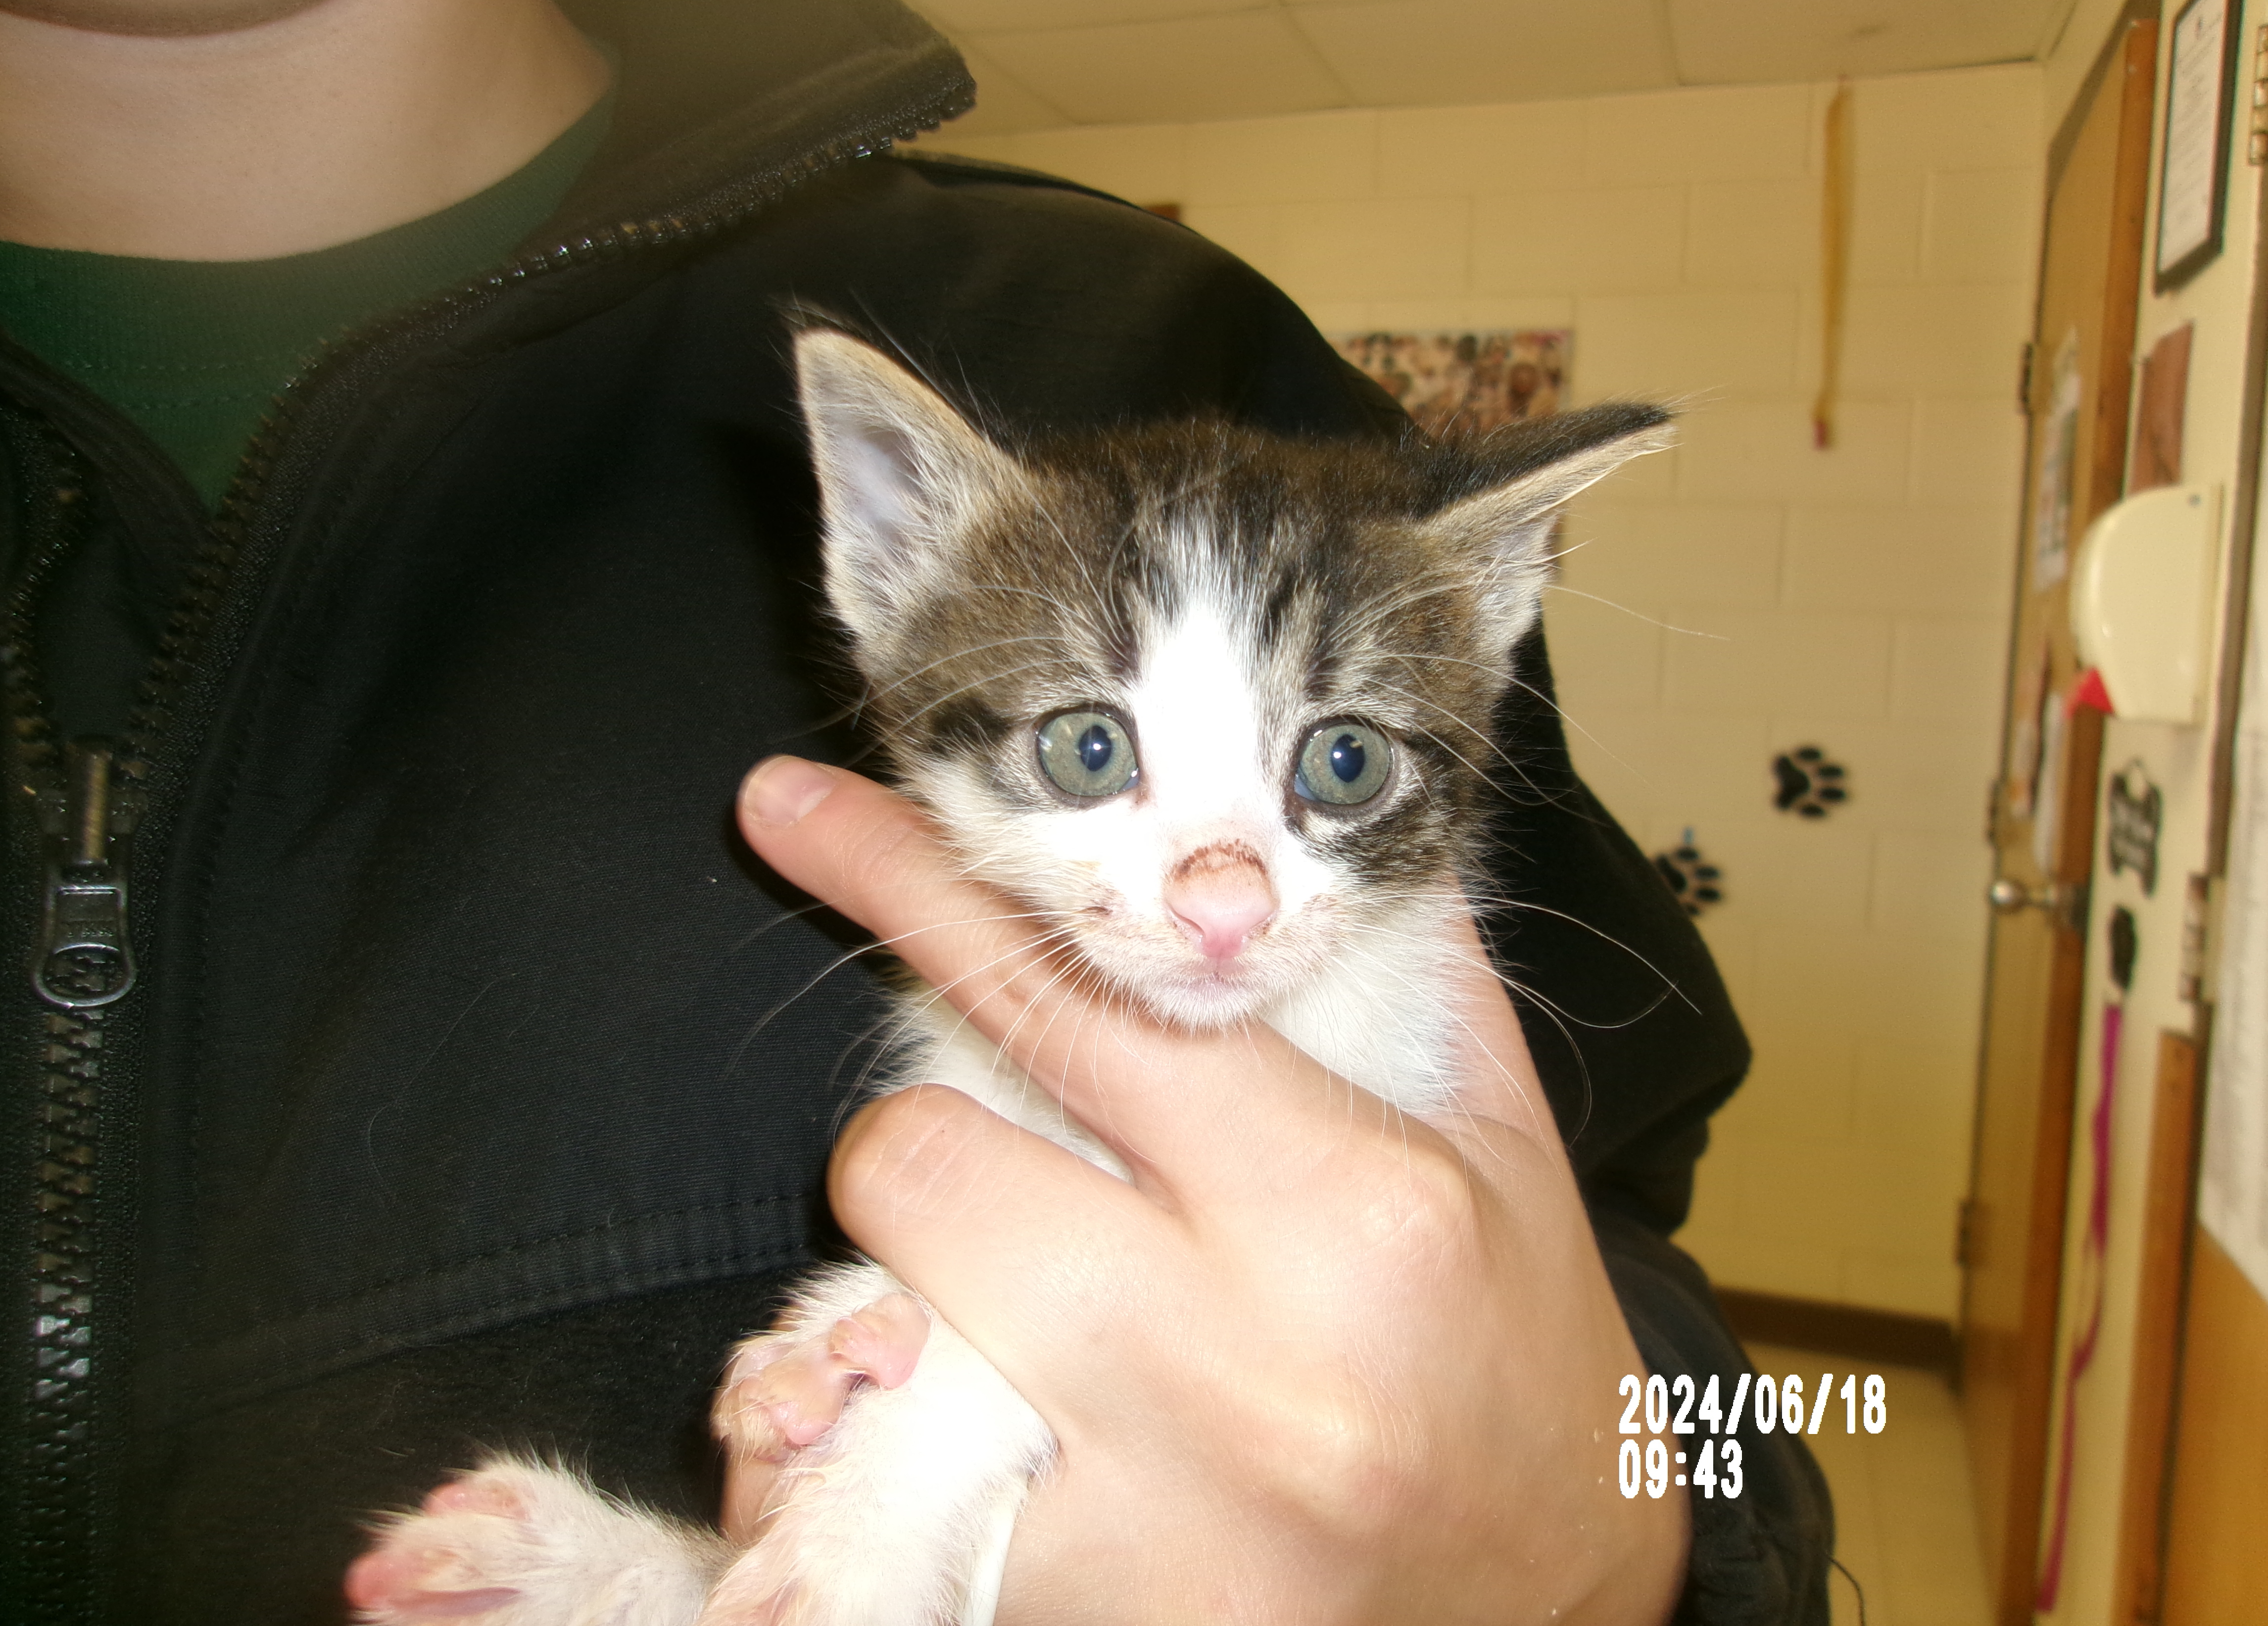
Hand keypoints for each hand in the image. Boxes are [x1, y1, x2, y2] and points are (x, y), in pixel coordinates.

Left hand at [728, 756, 1688, 1623]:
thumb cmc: (1517, 1343)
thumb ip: (1393, 968)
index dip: (916, 892)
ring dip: (913, 1283)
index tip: (793, 811)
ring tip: (1020, 1303)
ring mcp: (1153, 1518)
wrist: (1563, 1598)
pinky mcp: (1089, 1620)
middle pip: (924, 1168)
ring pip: (875, 1332)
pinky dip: (890, 1446)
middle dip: (926, 1137)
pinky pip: (883, 1506)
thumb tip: (1279, 826)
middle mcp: (1242, 1362)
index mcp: (1354, 1204)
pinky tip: (990, 1424)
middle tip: (1006, 1166)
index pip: (1078, 1006)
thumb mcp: (1496, 1141)